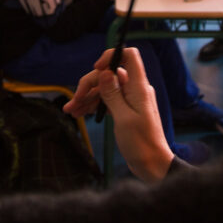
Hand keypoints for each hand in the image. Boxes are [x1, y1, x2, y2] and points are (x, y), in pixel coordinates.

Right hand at [64, 47, 172, 182]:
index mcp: (138, 87)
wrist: (152, 165)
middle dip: (89, 85)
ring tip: (70, 111)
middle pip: (109, 74)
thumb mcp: (124, 118)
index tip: (96, 69)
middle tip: (73, 101)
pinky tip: (80, 113)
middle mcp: (134, 89)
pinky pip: (106, 100)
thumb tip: (105, 72)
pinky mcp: (124, 110)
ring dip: (86, 97)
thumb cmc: (141, 143)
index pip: (129, 56)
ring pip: (104, 88)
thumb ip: (113, 94)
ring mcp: (129, 99)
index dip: (111, 57)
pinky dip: (93, 105)